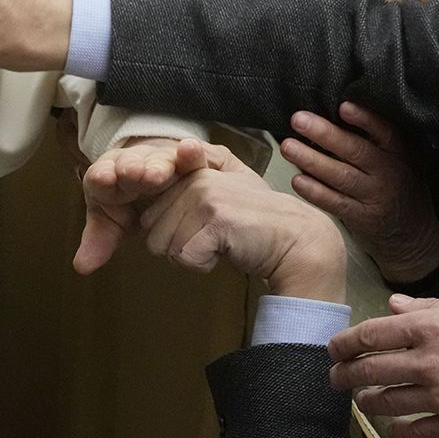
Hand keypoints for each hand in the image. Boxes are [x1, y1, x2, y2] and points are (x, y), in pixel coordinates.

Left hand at [75, 137, 208, 273]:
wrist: (155, 180)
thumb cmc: (129, 205)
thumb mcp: (114, 225)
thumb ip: (99, 243)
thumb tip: (82, 267)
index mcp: (108, 177)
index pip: (101, 175)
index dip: (102, 177)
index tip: (103, 179)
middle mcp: (132, 164)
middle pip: (129, 163)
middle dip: (130, 168)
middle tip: (132, 173)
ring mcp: (158, 161)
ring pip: (157, 159)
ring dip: (158, 165)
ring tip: (158, 175)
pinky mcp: (184, 162)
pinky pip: (188, 157)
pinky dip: (189, 153)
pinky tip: (190, 150)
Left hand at [137, 141, 346, 300]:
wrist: (295, 240)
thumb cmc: (255, 222)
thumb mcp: (221, 192)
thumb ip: (185, 190)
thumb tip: (143, 207)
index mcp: (191, 171)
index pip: (149, 216)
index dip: (171, 234)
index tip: (202, 231)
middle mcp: (195, 179)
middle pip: (152, 234)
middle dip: (180, 247)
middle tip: (215, 239)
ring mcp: (205, 196)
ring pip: (165, 248)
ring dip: (192, 257)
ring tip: (222, 243)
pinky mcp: (215, 219)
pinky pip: (184, 258)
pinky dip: (203, 266)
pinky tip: (227, 252)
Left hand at [282, 103, 438, 283]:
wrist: (414, 237)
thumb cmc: (401, 187)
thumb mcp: (404, 160)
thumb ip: (379, 139)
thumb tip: (337, 110)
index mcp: (402, 152)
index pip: (385, 131)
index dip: (364, 119)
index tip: (342, 106)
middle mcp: (391, 173)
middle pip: (356, 151)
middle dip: (325, 134)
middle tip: (298, 119)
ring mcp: (376, 197)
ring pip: (341, 176)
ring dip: (312, 160)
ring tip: (288, 147)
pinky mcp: (362, 218)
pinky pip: (335, 202)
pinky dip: (315, 191)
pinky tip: (297, 180)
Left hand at [327, 295, 438, 437]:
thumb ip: (426, 307)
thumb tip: (391, 306)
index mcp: (431, 327)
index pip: (371, 335)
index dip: (344, 344)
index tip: (334, 350)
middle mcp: (430, 362)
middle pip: (370, 370)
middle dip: (344, 375)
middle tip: (335, 378)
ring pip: (387, 402)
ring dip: (367, 402)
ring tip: (361, 401)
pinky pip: (414, 431)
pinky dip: (398, 429)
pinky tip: (393, 425)